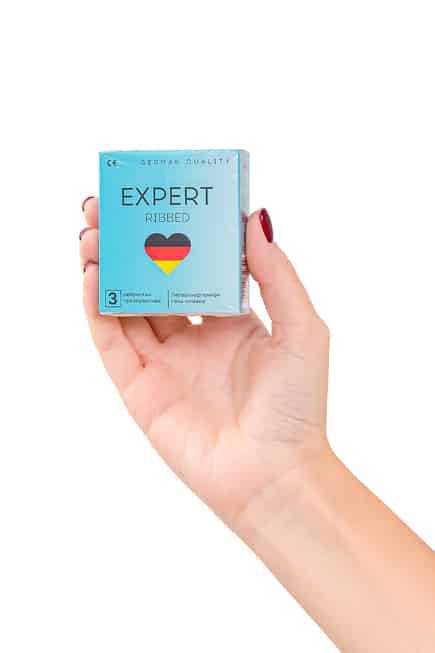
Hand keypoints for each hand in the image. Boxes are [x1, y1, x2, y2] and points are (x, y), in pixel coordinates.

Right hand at [80, 199, 329, 527]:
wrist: (273, 475)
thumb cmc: (295, 407)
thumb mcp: (301, 328)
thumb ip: (276, 274)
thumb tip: (255, 217)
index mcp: (229, 322)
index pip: (194, 267)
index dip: (174, 234)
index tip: (161, 199)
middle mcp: (193, 338)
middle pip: (151, 282)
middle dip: (129, 245)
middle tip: (109, 209)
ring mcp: (163, 362)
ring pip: (125, 306)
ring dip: (107, 269)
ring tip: (92, 234)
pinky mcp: (139, 388)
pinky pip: (111, 342)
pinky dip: (98, 309)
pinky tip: (94, 277)